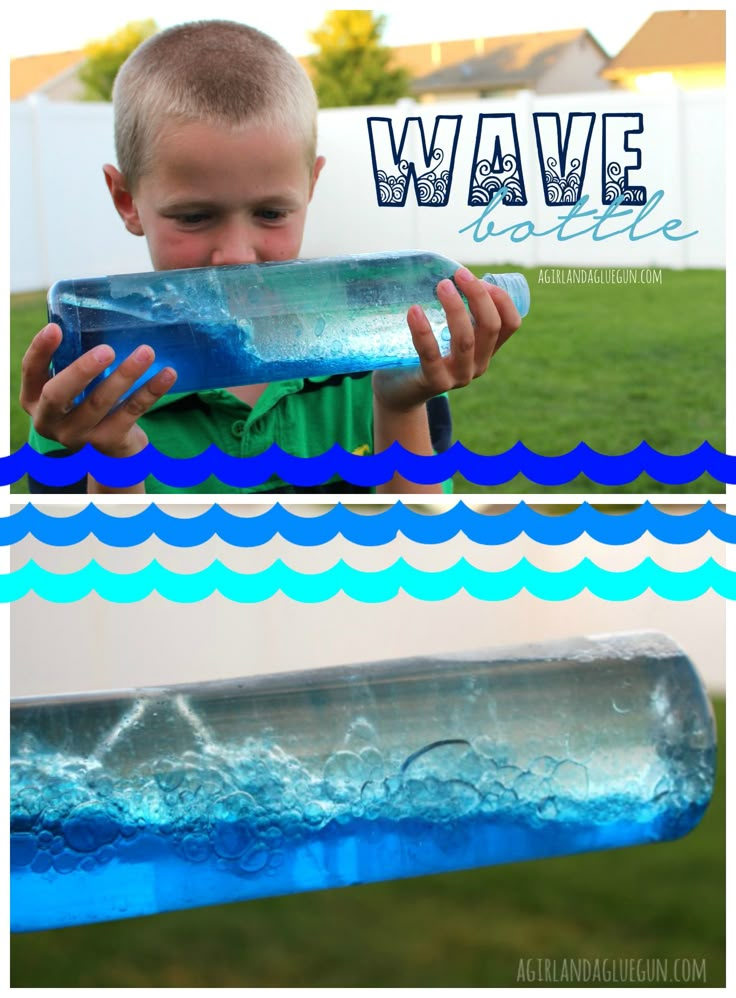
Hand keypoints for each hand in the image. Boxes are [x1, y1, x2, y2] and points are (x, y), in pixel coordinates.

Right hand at [20, 323, 176, 457]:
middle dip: (82, 371)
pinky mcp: (107, 441)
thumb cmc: (87, 399)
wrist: (110, 444)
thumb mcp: (74, 383)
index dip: (41, 350)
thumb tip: (102, 312)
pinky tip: (167, 374)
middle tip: (106, 350)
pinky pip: (131, 412)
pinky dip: (150, 391)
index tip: (55, 328)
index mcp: (34, 398)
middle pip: (59, 395)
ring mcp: (78, 435)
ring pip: (100, 403)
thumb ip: (76, 358)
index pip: (31, 371)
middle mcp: (50, 420)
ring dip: (124, 376)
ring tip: (146, 352)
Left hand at [372, 266, 520, 412]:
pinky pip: (431, 355)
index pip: (511, 324)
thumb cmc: (420, 354)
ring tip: (441, 286)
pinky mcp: (434, 383)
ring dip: (456, 308)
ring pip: (465, 340)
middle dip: (478, 295)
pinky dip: (423, 331)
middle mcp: (478, 365)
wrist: (398, 392)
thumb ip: (455, 311)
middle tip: (458, 274)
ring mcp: (458, 377)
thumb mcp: (445, 332)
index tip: (481, 279)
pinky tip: (414, 311)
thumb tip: (450, 270)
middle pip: (490, 326)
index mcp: (486, 350)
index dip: (501, 298)